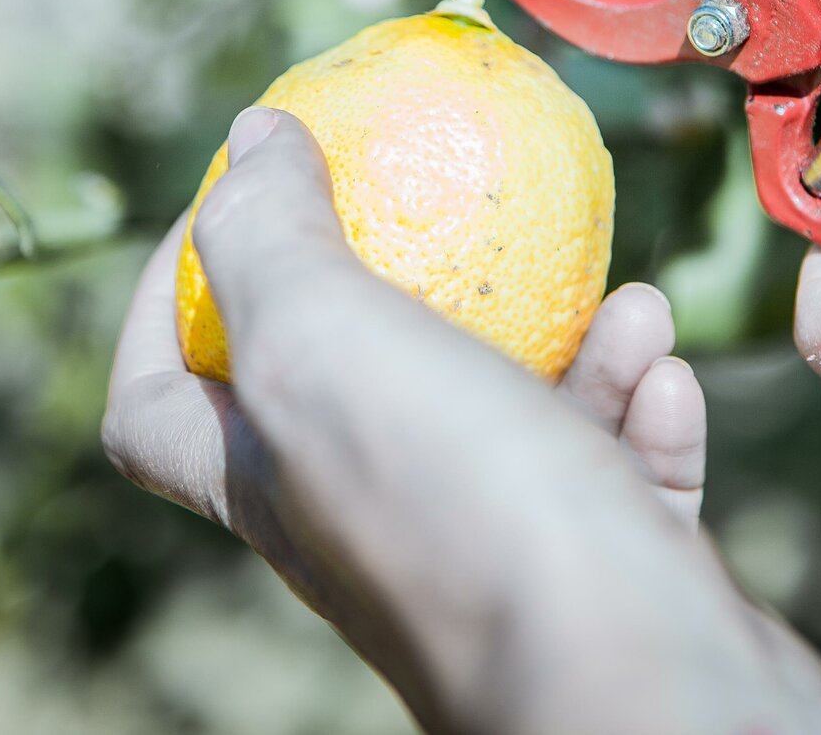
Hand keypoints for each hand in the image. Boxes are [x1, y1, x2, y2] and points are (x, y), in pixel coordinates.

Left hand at [105, 107, 820, 734]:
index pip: (156, 407)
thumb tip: (249, 140)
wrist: (646, 691)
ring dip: (567, 345)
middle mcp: (368, 529)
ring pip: (513, 420)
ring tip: (619, 299)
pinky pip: (616, 474)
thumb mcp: (325, 345)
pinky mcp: (603, 577)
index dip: (160, 299)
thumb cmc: (466, 510)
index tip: (240, 201)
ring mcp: (489, 558)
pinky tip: (665, 367)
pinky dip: (638, 411)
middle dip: (406, 288)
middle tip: (458, 216)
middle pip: (354, 393)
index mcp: (272, 487)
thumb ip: (268, 239)